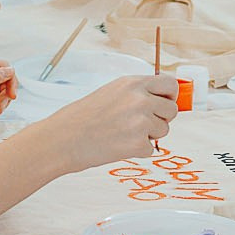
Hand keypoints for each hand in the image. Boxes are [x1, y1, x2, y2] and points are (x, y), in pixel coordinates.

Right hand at [36, 75, 177, 173]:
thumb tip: (162, 100)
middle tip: (139, 125)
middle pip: (172, 109)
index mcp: (133, 83)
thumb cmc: (82, 117)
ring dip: (149, 136)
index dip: (171, 95)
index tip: (165, 103)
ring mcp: (141, 121)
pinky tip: (119, 145)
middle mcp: (140, 99)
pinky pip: (152, 149)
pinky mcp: (138, 143)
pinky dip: (138, 151)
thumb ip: (137, 93)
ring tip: (124, 134)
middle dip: (160, 119)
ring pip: (164, 130)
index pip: (170, 84)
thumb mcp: (111, 92)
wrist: (63, 139)